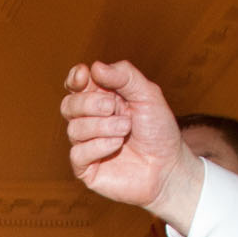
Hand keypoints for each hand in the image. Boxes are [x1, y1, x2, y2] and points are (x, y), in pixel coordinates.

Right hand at [63, 60, 206, 228]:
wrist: (168, 166)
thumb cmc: (158, 130)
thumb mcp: (148, 95)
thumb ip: (124, 76)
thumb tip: (94, 67)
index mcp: (101, 99)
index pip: (76, 85)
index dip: (75, 79)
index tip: (84, 76)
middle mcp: (90, 121)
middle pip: (69, 105)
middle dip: (89, 103)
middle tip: (112, 107)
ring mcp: (86, 145)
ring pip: (74, 129)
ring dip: (102, 126)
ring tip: (126, 129)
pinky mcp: (86, 169)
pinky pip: (77, 153)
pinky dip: (99, 146)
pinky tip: (117, 146)